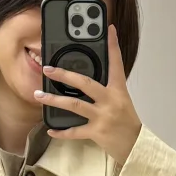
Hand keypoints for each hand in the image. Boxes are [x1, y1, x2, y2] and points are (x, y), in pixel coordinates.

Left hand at [35, 23, 142, 167]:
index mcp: (118, 90)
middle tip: (48, 69)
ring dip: (54, 100)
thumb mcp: (121, 101)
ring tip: (39, 95)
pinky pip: (75, 131)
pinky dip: (62, 131)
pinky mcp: (97, 132)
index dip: (113, 45)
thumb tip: (85, 80)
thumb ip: (106, 89)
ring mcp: (102, 116)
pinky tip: (51, 129)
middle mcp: (110, 100)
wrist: (136, 146)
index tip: (109, 29)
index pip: (116, 63)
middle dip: (64, 75)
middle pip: (85, 83)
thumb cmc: (127, 123)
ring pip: (74, 105)